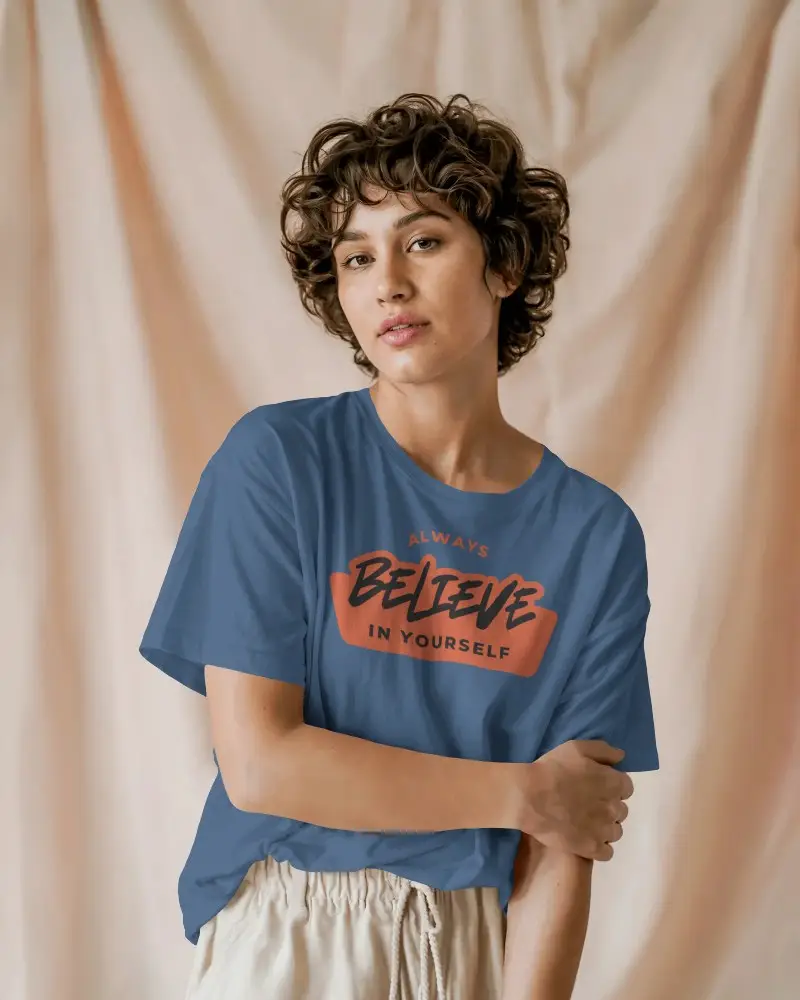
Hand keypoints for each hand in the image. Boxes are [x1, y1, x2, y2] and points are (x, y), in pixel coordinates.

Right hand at [513, 740, 633, 860]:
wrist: (529, 797)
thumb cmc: (552, 770)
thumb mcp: (576, 748)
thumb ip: (603, 750)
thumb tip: (621, 757)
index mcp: (613, 783)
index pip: (627, 788)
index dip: (612, 785)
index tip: (598, 786)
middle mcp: (614, 808)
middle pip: (621, 810)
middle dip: (608, 806)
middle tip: (588, 803)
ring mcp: (603, 831)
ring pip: (616, 832)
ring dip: (605, 827)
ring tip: (586, 822)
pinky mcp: (591, 849)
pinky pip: (607, 852)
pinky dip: (600, 846)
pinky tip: (586, 838)